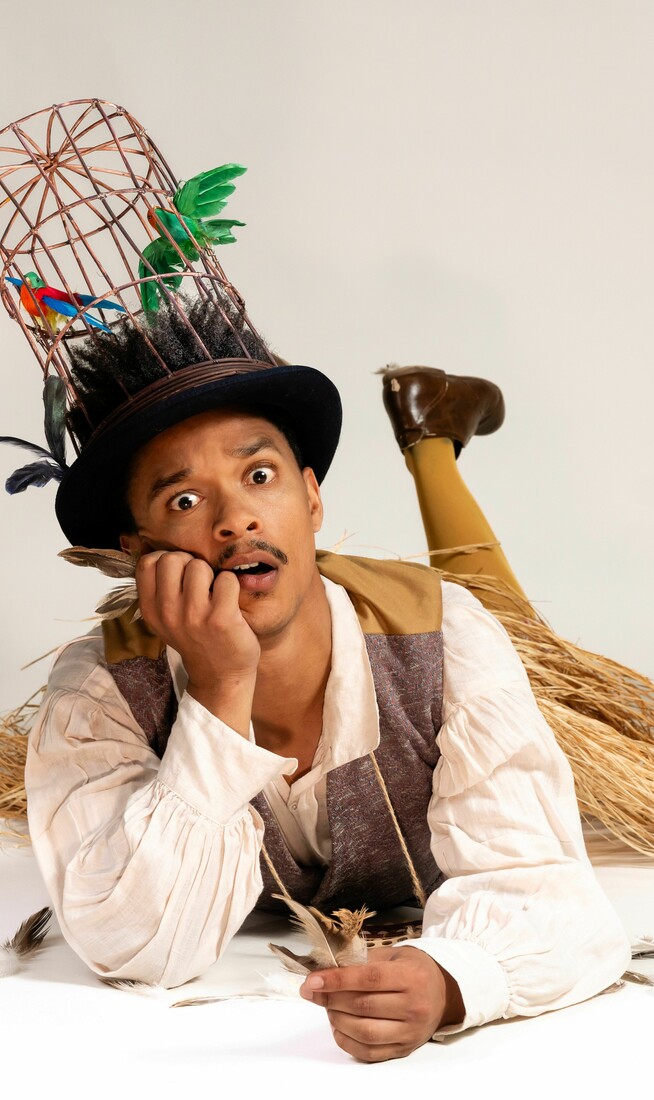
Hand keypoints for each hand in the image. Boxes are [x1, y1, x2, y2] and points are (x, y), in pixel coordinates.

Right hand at [136, 551, 259, 731]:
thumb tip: (163, 550)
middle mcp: (168, 613)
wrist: (221, 675)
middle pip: (172, 559)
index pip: (147, 563)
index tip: (179, 574)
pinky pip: (226, 579)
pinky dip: (232, 585)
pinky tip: (230, 601)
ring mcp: (194, 617)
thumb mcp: (167, 619)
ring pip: (199, 566)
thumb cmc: (197, 638)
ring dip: (212, 575)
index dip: (166, 559)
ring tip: (215, 594)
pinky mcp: (221, 619)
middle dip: (190, 563)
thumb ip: (160, 590)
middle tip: (200, 582)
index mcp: (151, 610)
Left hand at [299, 947, 463, 1061]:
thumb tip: (325, 970)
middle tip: (312, 991)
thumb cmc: (413, 969)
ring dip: (337, 1019)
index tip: (313, 980)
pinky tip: (338, 1025)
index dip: (338, 980)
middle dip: (330, 998)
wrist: (444, 994)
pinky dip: (346, 1040)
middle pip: (363, 1006)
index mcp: (412, 976)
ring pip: (364, 1032)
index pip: (369, 979)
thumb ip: (363, 960)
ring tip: (328, 1006)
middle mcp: (414, 1006)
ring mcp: (410, 1032)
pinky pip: (368, 1052)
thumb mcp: (394, 954)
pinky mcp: (403, 1049)